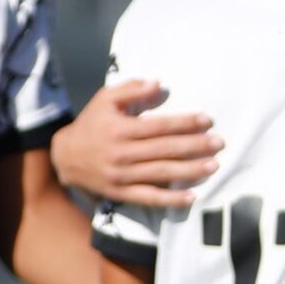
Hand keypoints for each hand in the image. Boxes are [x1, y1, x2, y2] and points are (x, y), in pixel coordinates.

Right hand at [50, 79, 220, 207]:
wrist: (65, 157)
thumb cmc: (91, 123)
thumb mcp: (105, 98)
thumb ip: (131, 89)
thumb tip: (158, 84)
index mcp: (120, 129)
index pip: (160, 126)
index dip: (185, 123)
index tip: (208, 121)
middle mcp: (122, 153)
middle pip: (165, 150)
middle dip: (195, 146)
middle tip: (219, 143)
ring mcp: (122, 176)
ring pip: (161, 173)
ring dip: (190, 171)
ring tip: (214, 166)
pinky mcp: (121, 193)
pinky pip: (149, 198)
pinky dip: (170, 200)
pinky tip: (191, 197)